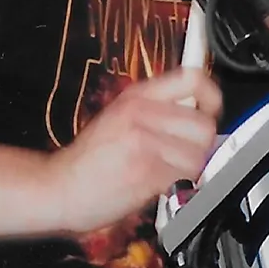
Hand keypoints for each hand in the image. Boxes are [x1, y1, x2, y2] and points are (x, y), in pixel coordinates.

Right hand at [48, 67, 223, 233]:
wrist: (57, 188)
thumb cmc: (88, 160)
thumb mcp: (118, 118)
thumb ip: (156, 111)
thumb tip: (196, 113)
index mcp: (137, 97)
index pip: (192, 79)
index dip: (211, 95)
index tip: (211, 110)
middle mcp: (142, 113)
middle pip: (203, 125)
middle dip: (200, 146)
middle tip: (185, 156)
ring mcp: (144, 142)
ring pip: (197, 156)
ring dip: (189, 171)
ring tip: (167, 174)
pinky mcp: (146, 171)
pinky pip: (183, 179)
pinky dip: (177, 187)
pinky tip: (158, 186)